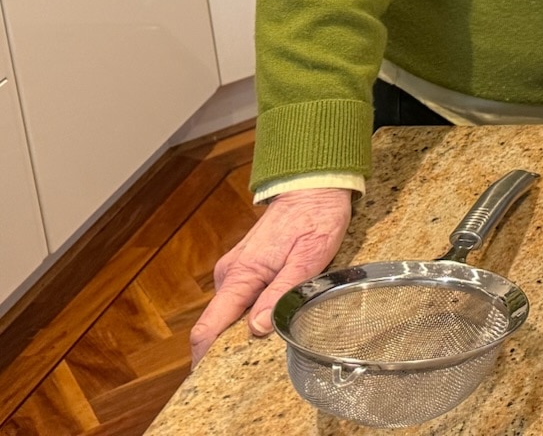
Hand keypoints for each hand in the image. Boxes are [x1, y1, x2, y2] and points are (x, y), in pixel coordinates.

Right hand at [189, 185, 353, 363]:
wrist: (314, 186)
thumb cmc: (315, 217)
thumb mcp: (308, 257)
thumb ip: (281, 293)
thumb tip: (256, 329)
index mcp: (241, 274)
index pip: (209, 326)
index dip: (205, 356)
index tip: (210, 379)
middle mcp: (230, 274)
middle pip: (218, 324)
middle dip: (227, 348)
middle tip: (252, 367)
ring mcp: (236, 270)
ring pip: (230, 313)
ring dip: (242, 331)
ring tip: (268, 346)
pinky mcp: (246, 268)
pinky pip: (240, 300)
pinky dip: (250, 314)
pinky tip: (271, 320)